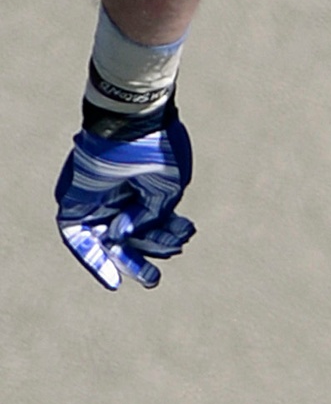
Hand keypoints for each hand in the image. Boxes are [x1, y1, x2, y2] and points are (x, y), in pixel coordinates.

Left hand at [55, 109, 194, 290]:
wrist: (131, 124)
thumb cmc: (156, 150)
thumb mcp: (168, 190)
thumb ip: (153, 217)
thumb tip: (124, 236)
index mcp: (143, 188)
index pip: (152, 220)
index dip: (167, 236)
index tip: (183, 238)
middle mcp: (120, 196)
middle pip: (129, 235)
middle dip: (144, 257)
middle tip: (155, 279)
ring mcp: (96, 200)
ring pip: (107, 240)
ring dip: (125, 261)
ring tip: (148, 277)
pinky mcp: (74, 203)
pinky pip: (77, 237)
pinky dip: (92, 258)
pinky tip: (112, 277)